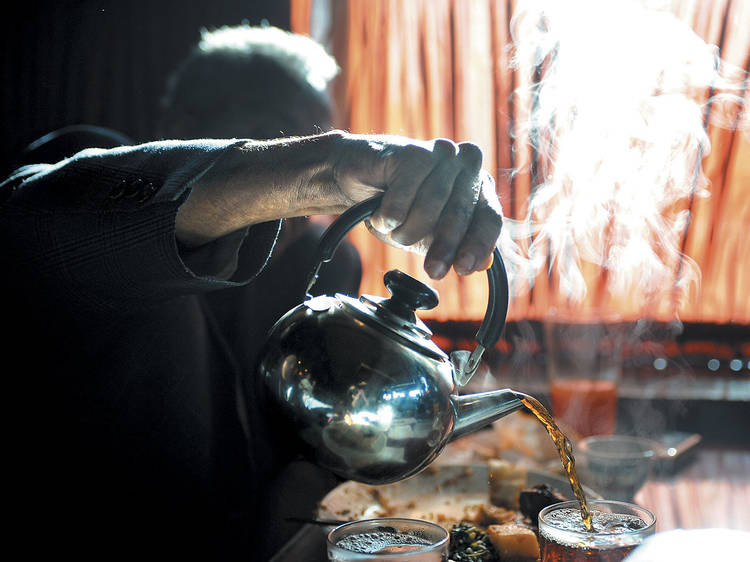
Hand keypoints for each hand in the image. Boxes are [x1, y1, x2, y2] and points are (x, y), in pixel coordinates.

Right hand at [331, 133, 502, 278]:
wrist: (356, 180)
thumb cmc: (397, 206)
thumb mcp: (428, 235)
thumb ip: (456, 247)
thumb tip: (483, 264)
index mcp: (478, 185)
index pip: (490, 217)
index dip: (479, 245)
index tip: (464, 269)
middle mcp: (466, 164)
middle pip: (460, 214)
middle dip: (444, 246)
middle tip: (433, 270)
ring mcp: (441, 153)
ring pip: (429, 207)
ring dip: (405, 230)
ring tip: (391, 229)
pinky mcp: (413, 151)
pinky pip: (402, 199)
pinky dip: (386, 216)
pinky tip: (378, 211)